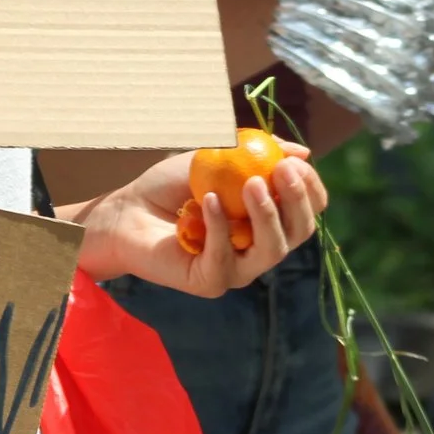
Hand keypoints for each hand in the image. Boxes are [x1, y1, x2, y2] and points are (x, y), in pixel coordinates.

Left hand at [75, 140, 326, 296]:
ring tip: (251, 183)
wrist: (125, 210)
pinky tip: (208, 200)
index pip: (306, 212)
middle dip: (296, 200)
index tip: (294, 164)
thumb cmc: (168, 185)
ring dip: (266, 215)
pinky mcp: (211, 281)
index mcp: (266, 220)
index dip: (309, 189)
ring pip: (271, 250)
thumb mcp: (214, 157)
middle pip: (299, 233)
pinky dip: (220, 226)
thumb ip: (255, 152)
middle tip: (280, 170)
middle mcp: (258, 248)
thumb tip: (303, 153)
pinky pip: (225, 257)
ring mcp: (237, 268)